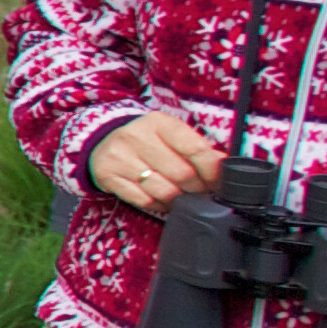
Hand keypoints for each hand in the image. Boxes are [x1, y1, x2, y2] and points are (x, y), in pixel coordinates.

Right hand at [86, 109, 227, 212]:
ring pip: (164, 190)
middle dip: (197, 188)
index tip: (218, 180)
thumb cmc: (147, 140)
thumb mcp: (170, 134)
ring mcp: (120, 158)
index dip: (211, 169)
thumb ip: (196, 147)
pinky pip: (144, 201)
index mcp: (158, 122)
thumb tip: (223, 163)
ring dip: (179, 199)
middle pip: (181, 173)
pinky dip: (159, 205)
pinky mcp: (108, 177)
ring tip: (183, 197)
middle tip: (202, 191)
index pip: (193, 148)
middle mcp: (136, 137)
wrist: (103, 142)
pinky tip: (163, 200)